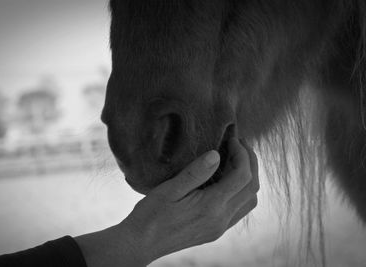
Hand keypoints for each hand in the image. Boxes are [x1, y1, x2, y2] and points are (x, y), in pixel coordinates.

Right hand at [121, 137, 259, 264]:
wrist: (141, 243)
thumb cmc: (150, 215)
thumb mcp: (169, 189)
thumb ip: (195, 173)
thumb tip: (217, 155)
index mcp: (211, 207)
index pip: (242, 176)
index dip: (242, 154)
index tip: (232, 139)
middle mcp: (221, 219)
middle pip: (252, 188)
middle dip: (250, 163)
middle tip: (239, 145)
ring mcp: (219, 228)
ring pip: (249, 201)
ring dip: (248, 178)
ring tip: (236, 161)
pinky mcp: (215, 232)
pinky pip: (239, 210)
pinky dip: (241, 191)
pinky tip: (227, 181)